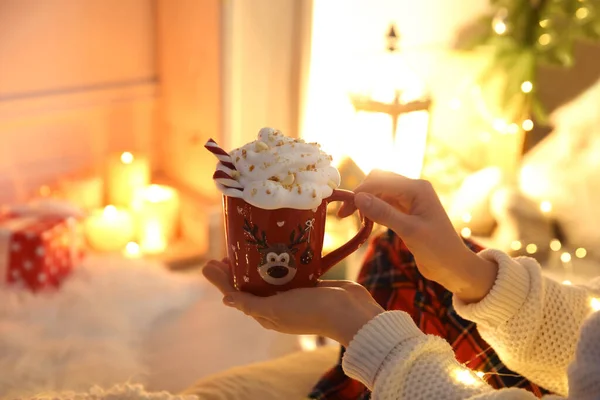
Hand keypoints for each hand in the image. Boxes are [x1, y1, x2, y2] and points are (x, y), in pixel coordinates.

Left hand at [202, 260, 383, 346]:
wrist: (350, 311)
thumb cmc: (310, 312)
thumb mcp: (276, 310)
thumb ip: (251, 304)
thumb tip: (225, 300)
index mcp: (267, 315)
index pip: (237, 296)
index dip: (223, 281)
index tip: (212, 263)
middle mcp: (278, 305)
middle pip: (251, 284)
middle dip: (236, 268)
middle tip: (225, 248)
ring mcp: (294, 294)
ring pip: (269, 276)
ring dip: (257, 262)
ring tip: (246, 244)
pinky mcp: (310, 282)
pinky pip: (290, 270)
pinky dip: (280, 260)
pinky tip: (276, 246)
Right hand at [339, 170, 497, 302]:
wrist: (453, 267)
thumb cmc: (437, 249)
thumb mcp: (409, 231)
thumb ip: (384, 213)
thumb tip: (358, 198)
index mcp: (417, 188)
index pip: (380, 180)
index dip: (360, 191)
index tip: (344, 209)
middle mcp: (413, 189)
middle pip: (378, 181)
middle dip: (360, 194)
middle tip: (344, 214)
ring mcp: (410, 200)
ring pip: (379, 192)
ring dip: (364, 202)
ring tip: (350, 219)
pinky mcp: (406, 211)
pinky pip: (384, 203)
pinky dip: (372, 209)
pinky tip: (365, 222)